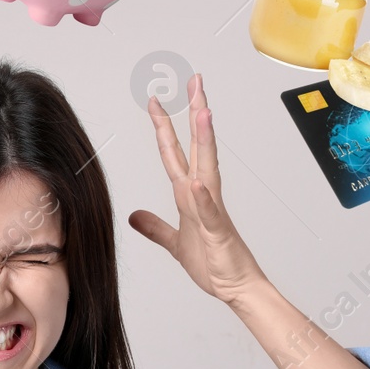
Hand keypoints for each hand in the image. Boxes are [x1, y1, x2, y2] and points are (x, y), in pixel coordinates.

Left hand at [129, 73, 267, 304]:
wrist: (236, 287)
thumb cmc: (213, 264)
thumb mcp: (174, 243)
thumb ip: (154, 227)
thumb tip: (134, 215)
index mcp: (190, 196)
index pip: (175, 153)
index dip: (165, 127)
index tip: (157, 102)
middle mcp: (202, 195)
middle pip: (197, 147)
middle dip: (195, 113)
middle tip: (195, 81)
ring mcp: (212, 212)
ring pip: (207, 169)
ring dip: (205, 141)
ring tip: (202, 112)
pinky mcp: (218, 233)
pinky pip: (209, 213)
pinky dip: (202, 198)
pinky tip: (195, 182)